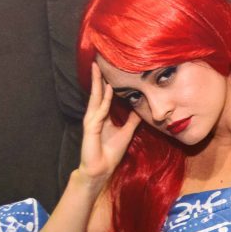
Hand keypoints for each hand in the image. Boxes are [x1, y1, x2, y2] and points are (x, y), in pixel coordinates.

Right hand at [78, 62, 140, 181]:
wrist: (102, 169)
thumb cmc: (111, 152)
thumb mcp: (126, 132)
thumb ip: (131, 121)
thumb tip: (139, 110)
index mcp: (102, 117)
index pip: (103, 96)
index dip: (105, 84)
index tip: (108, 70)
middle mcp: (95, 116)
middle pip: (97, 94)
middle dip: (97, 78)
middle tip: (97, 62)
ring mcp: (91, 121)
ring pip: (95, 99)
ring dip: (97, 84)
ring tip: (98, 70)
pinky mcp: (91, 128)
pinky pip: (99, 112)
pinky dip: (104, 101)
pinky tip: (108, 90)